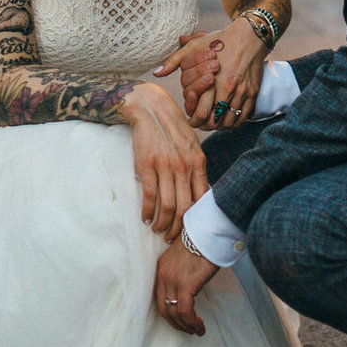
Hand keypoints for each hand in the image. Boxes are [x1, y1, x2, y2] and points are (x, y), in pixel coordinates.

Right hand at [123, 83, 206, 240]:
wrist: (151, 109)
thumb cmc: (172, 128)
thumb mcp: (192, 147)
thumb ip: (196, 169)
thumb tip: (198, 194)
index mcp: (198, 163)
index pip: (201, 199)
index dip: (195, 219)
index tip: (189, 229)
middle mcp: (184, 167)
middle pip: (184, 208)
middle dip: (178, 228)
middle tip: (171, 237)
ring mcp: (165, 167)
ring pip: (167, 206)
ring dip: (162, 223)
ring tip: (157, 230)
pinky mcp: (146, 166)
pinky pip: (149, 196)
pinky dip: (147, 211)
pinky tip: (145, 218)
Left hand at [153, 240, 218, 335]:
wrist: (210, 232)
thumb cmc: (203, 241)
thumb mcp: (185, 257)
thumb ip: (182, 272)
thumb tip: (190, 288)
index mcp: (161, 268)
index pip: (159, 298)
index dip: (168, 314)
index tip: (179, 321)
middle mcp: (163, 275)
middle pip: (163, 309)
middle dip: (176, 323)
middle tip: (187, 330)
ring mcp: (173, 280)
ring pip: (174, 313)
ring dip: (186, 326)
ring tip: (197, 331)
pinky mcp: (186, 284)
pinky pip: (185, 311)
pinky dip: (192, 322)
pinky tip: (200, 326)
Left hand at [165, 19, 265, 129]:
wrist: (250, 36)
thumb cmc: (220, 41)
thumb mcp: (195, 46)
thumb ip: (174, 61)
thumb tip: (157, 73)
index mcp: (212, 81)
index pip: (200, 114)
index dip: (193, 121)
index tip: (190, 120)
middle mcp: (228, 89)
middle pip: (214, 122)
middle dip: (205, 125)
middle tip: (200, 123)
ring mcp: (243, 92)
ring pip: (229, 122)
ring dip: (219, 125)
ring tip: (212, 122)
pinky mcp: (253, 93)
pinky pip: (243, 117)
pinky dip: (234, 122)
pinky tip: (227, 119)